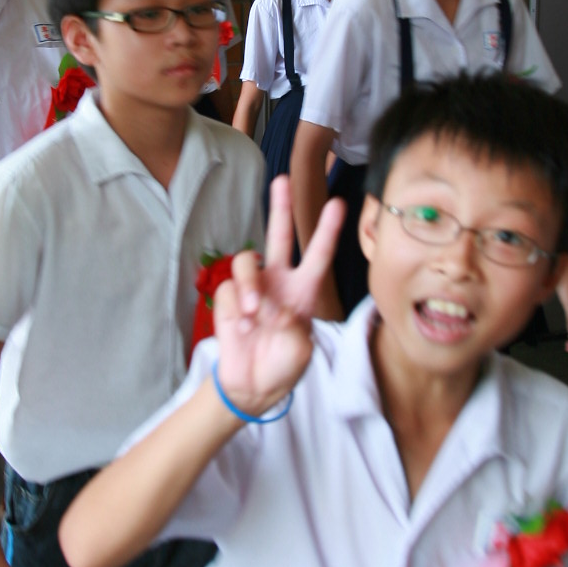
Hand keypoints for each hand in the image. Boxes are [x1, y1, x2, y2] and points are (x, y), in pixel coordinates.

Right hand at [211, 176, 344, 414]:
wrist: (252, 386)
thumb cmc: (283, 367)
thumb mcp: (300, 352)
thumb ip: (294, 328)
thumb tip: (276, 308)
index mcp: (304, 291)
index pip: (318, 256)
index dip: (328, 231)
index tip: (339, 204)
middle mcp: (278, 282)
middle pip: (279, 236)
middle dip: (280, 208)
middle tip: (283, 180)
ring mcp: (252, 289)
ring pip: (246, 261)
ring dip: (250, 285)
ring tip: (255, 313)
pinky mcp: (229, 299)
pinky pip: (228, 287)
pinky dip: (235, 305)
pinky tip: (243, 326)